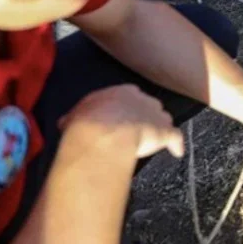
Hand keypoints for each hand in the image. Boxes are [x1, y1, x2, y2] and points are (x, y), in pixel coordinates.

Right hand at [58, 85, 183, 159]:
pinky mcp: (166, 131)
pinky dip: (177, 144)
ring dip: (160, 128)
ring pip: (164, 119)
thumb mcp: (75, 115)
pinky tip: (177, 152)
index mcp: (123, 92)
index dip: (128, 107)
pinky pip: (176, 137)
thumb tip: (65, 123)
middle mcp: (144, 99)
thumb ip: (75, 117)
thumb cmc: (87, 121)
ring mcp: (157, 115)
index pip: (130, 95)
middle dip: (146, 115)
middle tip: (139, 128)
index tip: (124, 115)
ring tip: (156, 139)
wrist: (105, 133)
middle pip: (150, 105)